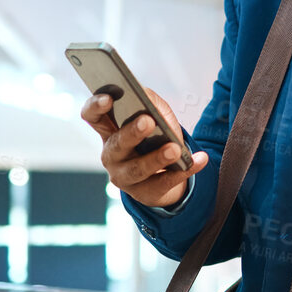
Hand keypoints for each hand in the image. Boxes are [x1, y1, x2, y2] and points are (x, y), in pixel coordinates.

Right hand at [80, 89, 207, 208]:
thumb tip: (150, 103)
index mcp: (109, 130)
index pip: (92, 116)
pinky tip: (199, 160)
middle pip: (117, 144)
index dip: (95, 107)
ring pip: (137, 169)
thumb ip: (150, 102)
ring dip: (157, 158)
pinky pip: (164, 182)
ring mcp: (124, 176)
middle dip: (132, 133)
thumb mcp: (154, 113)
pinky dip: (185, 171)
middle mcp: (111, 154)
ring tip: (174, 149)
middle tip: (148, 121)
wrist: (166, 173)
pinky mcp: (144, 193)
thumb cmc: (155, 136)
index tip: (108, 99)